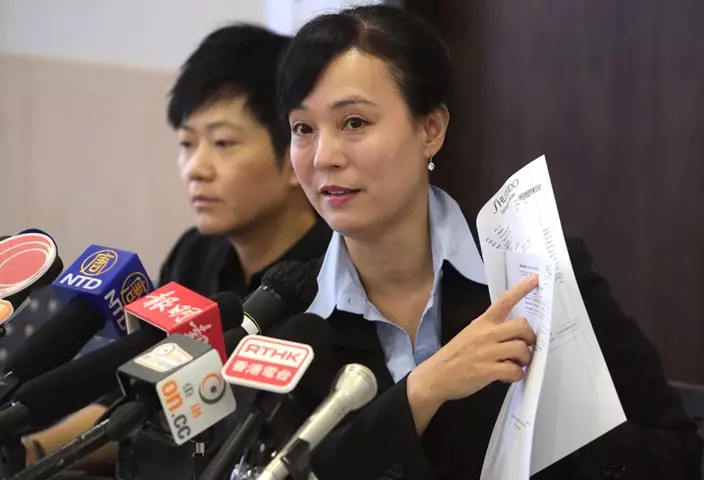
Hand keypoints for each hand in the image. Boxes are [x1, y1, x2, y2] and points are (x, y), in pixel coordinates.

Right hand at [409, 274, 538, 407]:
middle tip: (525, 346)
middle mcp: (487, 334)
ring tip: (515, 365)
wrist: (436, 376)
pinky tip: (508, 376)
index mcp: (482, 322)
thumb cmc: (455, 355)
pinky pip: (514, 370)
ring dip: (524, 360)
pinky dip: (516, 375)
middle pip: (522, 326)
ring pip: (522, 349)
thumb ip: (490, 330)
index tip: (535, 279)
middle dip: (530, 338)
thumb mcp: (470, 333)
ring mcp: (487, 352)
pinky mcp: (487, 371)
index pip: (504, 301)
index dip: (522, 289)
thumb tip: (515, 334)